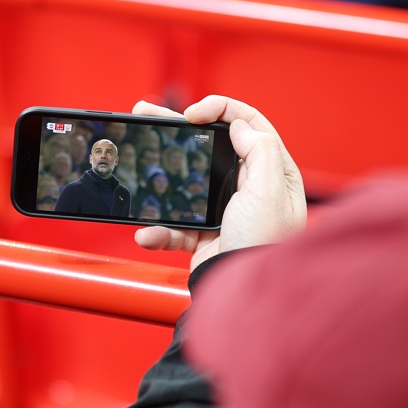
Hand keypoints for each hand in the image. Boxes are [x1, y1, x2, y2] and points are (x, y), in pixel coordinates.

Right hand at [132, 95, 306, 271]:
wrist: (243, 298)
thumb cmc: (264, 247)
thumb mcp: (270, 192)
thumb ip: (260, 151)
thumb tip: (240, 124)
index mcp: (273, 173)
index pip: (250, 125)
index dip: (221, 109)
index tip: (192, 113)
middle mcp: (250, 188)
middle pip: (211, 147)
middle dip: (177, 130)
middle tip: (149, 115)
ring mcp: (224, 211)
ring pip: (187, 182)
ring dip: (158, 175)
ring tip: (133, 159)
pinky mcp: (203, 235)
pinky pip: (174, 224)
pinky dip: (158, 229)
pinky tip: (148, 232)